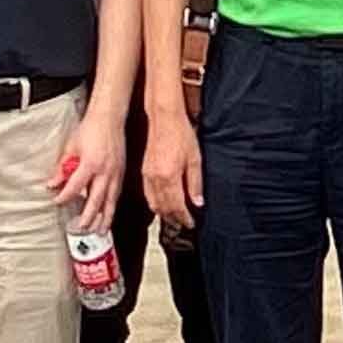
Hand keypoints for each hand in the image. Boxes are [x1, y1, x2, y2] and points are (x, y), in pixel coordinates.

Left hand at [54, 102, 127, 232]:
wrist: (109, 118)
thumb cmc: (90, 129)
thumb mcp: (71, 147)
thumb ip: (62, 167)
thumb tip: (53, 183)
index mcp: (90, 165)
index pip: (75, 188)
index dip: (64, 197)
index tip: (57, 202)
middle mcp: (105, 172)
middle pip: (96, 201)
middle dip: (88, 217)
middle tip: (81, 228)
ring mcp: (116, 173)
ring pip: (110, 201)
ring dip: (105, 217)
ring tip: (100, 231)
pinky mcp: (121, 172)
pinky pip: (117, 193)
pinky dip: (112, 205)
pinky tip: (108, 212)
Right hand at [144, 113, 203, 233]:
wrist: (164, 119)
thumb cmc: (181, 135)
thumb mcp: (195, 159)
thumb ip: (195, 183)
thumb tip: (197, 203)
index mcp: (170, 177)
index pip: (177, 207)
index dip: (184, 218)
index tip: (191, 223)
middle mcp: (156, 179)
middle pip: (164, 208)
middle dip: (174, 219)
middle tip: (184, 223)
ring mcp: (148, 176)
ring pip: (154, 203)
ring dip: (164, 214)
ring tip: (175, 218)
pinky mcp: (144, 172)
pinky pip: (148, 194)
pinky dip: (155, 204)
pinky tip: (162, 204)